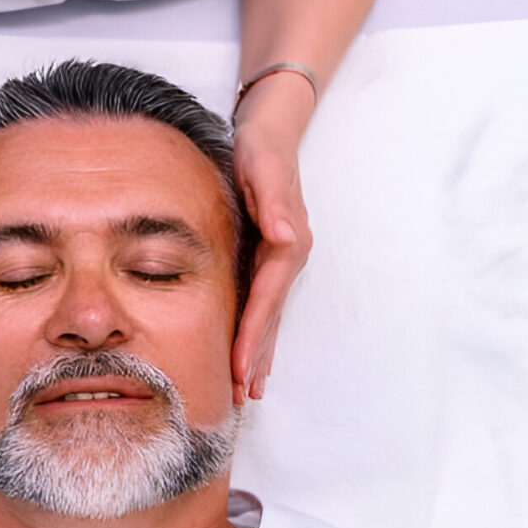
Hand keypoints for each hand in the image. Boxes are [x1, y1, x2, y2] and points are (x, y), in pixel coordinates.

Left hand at [231, 130, 311, 402]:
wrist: (270, 131)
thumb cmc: (261, 148)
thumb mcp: (263, 166)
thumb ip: (273, 200)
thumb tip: (283, 234)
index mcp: (286, 244)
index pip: (266, 301)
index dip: (253, 336)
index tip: (240, 369)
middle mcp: (288, 257)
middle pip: (271, 319)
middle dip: (257, 359)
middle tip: (241, 397)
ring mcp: (282, 261)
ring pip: (270, 318)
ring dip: (261, 354)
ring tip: (249, 391)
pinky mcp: (270, 258)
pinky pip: (265, 305)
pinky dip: (259, 333)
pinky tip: (251, 354)